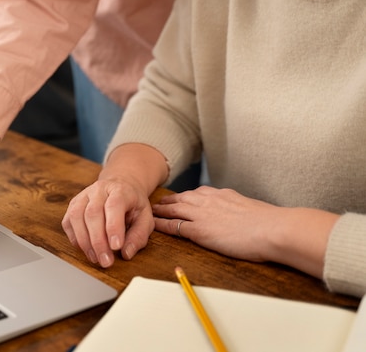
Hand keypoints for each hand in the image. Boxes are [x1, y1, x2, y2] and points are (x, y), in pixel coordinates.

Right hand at [62, 177, 154, 267]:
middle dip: (98, 241)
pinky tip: (85, 249)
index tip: (116, 247)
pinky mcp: (73, 204)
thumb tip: (127, 253)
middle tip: (106, 261)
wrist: (121, 186)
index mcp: (120, 190)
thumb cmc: (133, 205)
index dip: (113, 227)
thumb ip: (139, 235)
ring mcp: (83, 196)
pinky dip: (75, 238)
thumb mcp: (146, 218)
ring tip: (96, 258)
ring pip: (77, 216)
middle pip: (93, 213)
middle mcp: (99, 190)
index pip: (114, 205)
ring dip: (85, 241)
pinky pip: (68, 222)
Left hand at [152, 186, 337, 276]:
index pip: (198, 193)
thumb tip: (242, 216)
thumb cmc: (269, 223)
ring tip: (150, 212)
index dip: (186, 196)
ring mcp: (202, 214)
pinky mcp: (199, 230)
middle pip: (182, 198)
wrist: (273, 228)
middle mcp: (209, 200)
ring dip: (161, 210)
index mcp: (223, 195)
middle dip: (168, 201)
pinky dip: (162, 225)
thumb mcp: (251, 209)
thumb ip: (240, 210)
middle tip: (157, 203)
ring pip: (174, 209)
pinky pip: (174, 226)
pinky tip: (153, 226)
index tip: (179, 198)